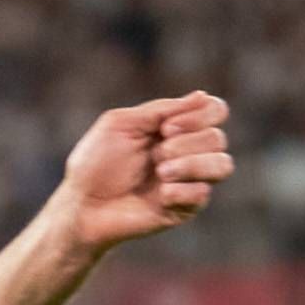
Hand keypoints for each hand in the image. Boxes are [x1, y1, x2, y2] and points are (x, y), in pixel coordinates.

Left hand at [56, 92, 235, 252]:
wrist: (81, 206)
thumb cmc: (95, 163)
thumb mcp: (121, 124)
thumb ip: (160, 110)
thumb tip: (202, 96)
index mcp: (175, 127)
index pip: (215, 111)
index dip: (201, 115)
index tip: (166, 128)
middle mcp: (188, 152)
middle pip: (218, 138)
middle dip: (189, 143)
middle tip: (157, 154)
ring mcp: (188, 180)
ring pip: (223, 165)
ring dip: (193, 165)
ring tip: (161, 172)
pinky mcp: (184, 208)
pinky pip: (203, 194)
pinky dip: (182, 191)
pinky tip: (161, 195)